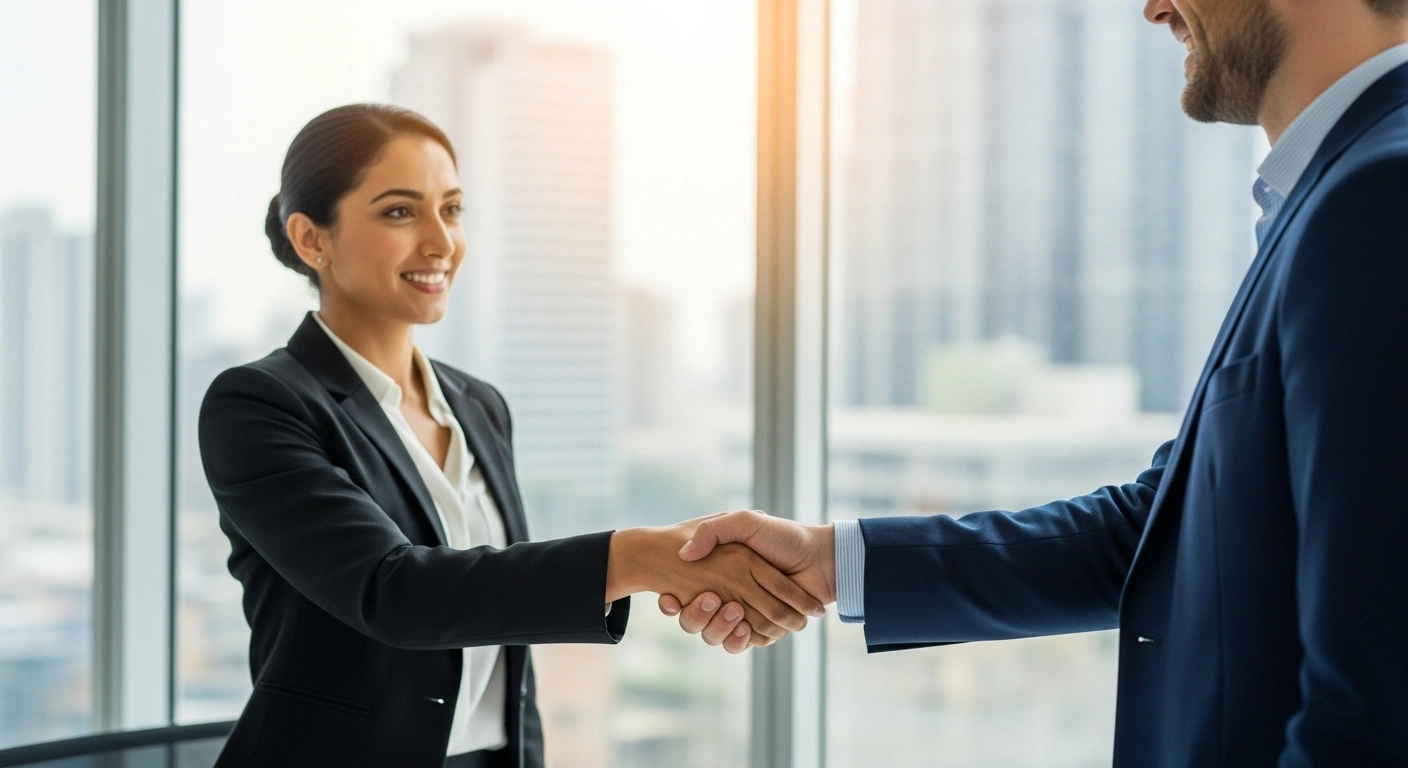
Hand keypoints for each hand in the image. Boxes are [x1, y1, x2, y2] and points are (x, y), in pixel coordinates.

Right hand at [659, 511, 836, 643]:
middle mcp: (727, 597)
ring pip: (714, 637)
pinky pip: (742, 644)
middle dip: (695, 617)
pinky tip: (744, 625)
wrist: (821, 559)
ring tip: (732, 611)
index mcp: (718, 574)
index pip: (682, 595)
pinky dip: (741, 638)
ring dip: (717, 629)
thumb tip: (684, 554)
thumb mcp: (746, 522)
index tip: (669, 598)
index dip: (670, 603)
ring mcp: (744, 616)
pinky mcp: (762, 631)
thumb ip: (712, 530)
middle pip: (695, 622)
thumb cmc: (784, 537)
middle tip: (712, 600)